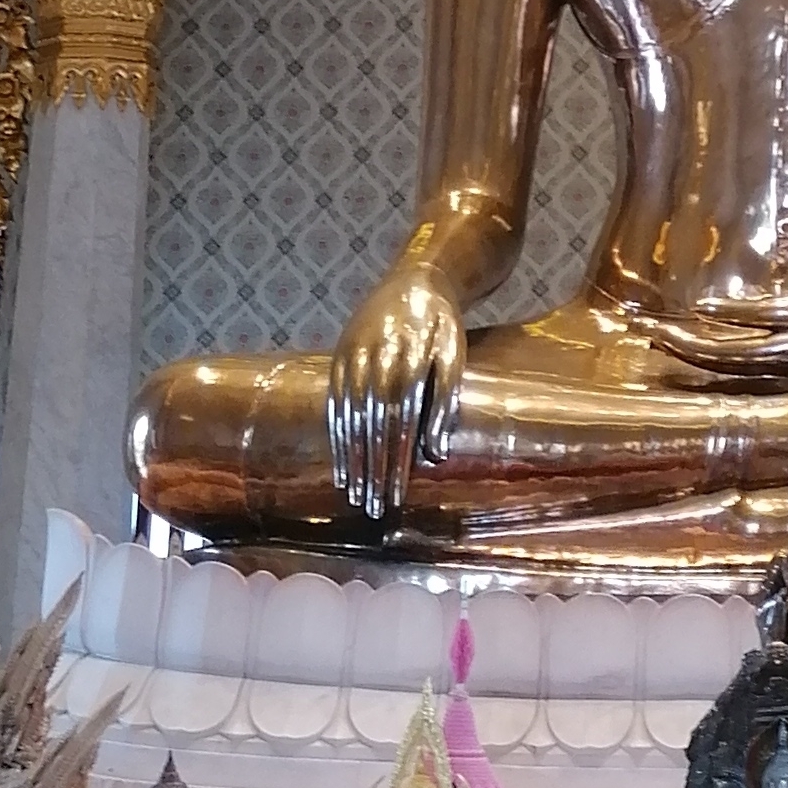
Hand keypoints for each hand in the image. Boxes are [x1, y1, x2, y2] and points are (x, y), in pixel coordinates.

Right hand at [326, 271, 466, 525]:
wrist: (415, 279)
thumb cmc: (442, 324)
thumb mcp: (454, 354)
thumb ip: (445, 401)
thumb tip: (434, 454)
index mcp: (406, 357)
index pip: (399, 422)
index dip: (396, 461)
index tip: (398, 496)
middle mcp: (373, 357)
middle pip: (371, 425)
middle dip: (372, 469)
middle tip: (376, 508)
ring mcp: (351, 356)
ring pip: (349, 417)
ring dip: (351, 460)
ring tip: (357, 496)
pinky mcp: (339, 358)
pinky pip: (334, 405)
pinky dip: (336, 439)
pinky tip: (342, 467)